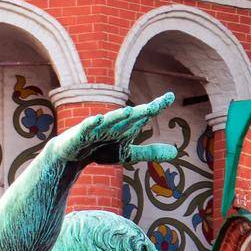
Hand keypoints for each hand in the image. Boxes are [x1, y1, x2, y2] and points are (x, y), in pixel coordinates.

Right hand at [52, 93, 178, 171]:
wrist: (73, 153)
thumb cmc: (102, 148)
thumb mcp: (128, 153)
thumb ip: (151, 152)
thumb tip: (177, 152)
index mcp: (126, 127)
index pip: (143, 115)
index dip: (156, 106)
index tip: (170, 97)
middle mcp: (114, 124)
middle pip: (130, 117)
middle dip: (142, 112)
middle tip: (156, 106)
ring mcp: (97, 128)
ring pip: (110, 121)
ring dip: (119, 116)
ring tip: (130, 111)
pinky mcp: (81, 134)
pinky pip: (87, 128)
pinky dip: (93, 123)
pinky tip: (99, 119)